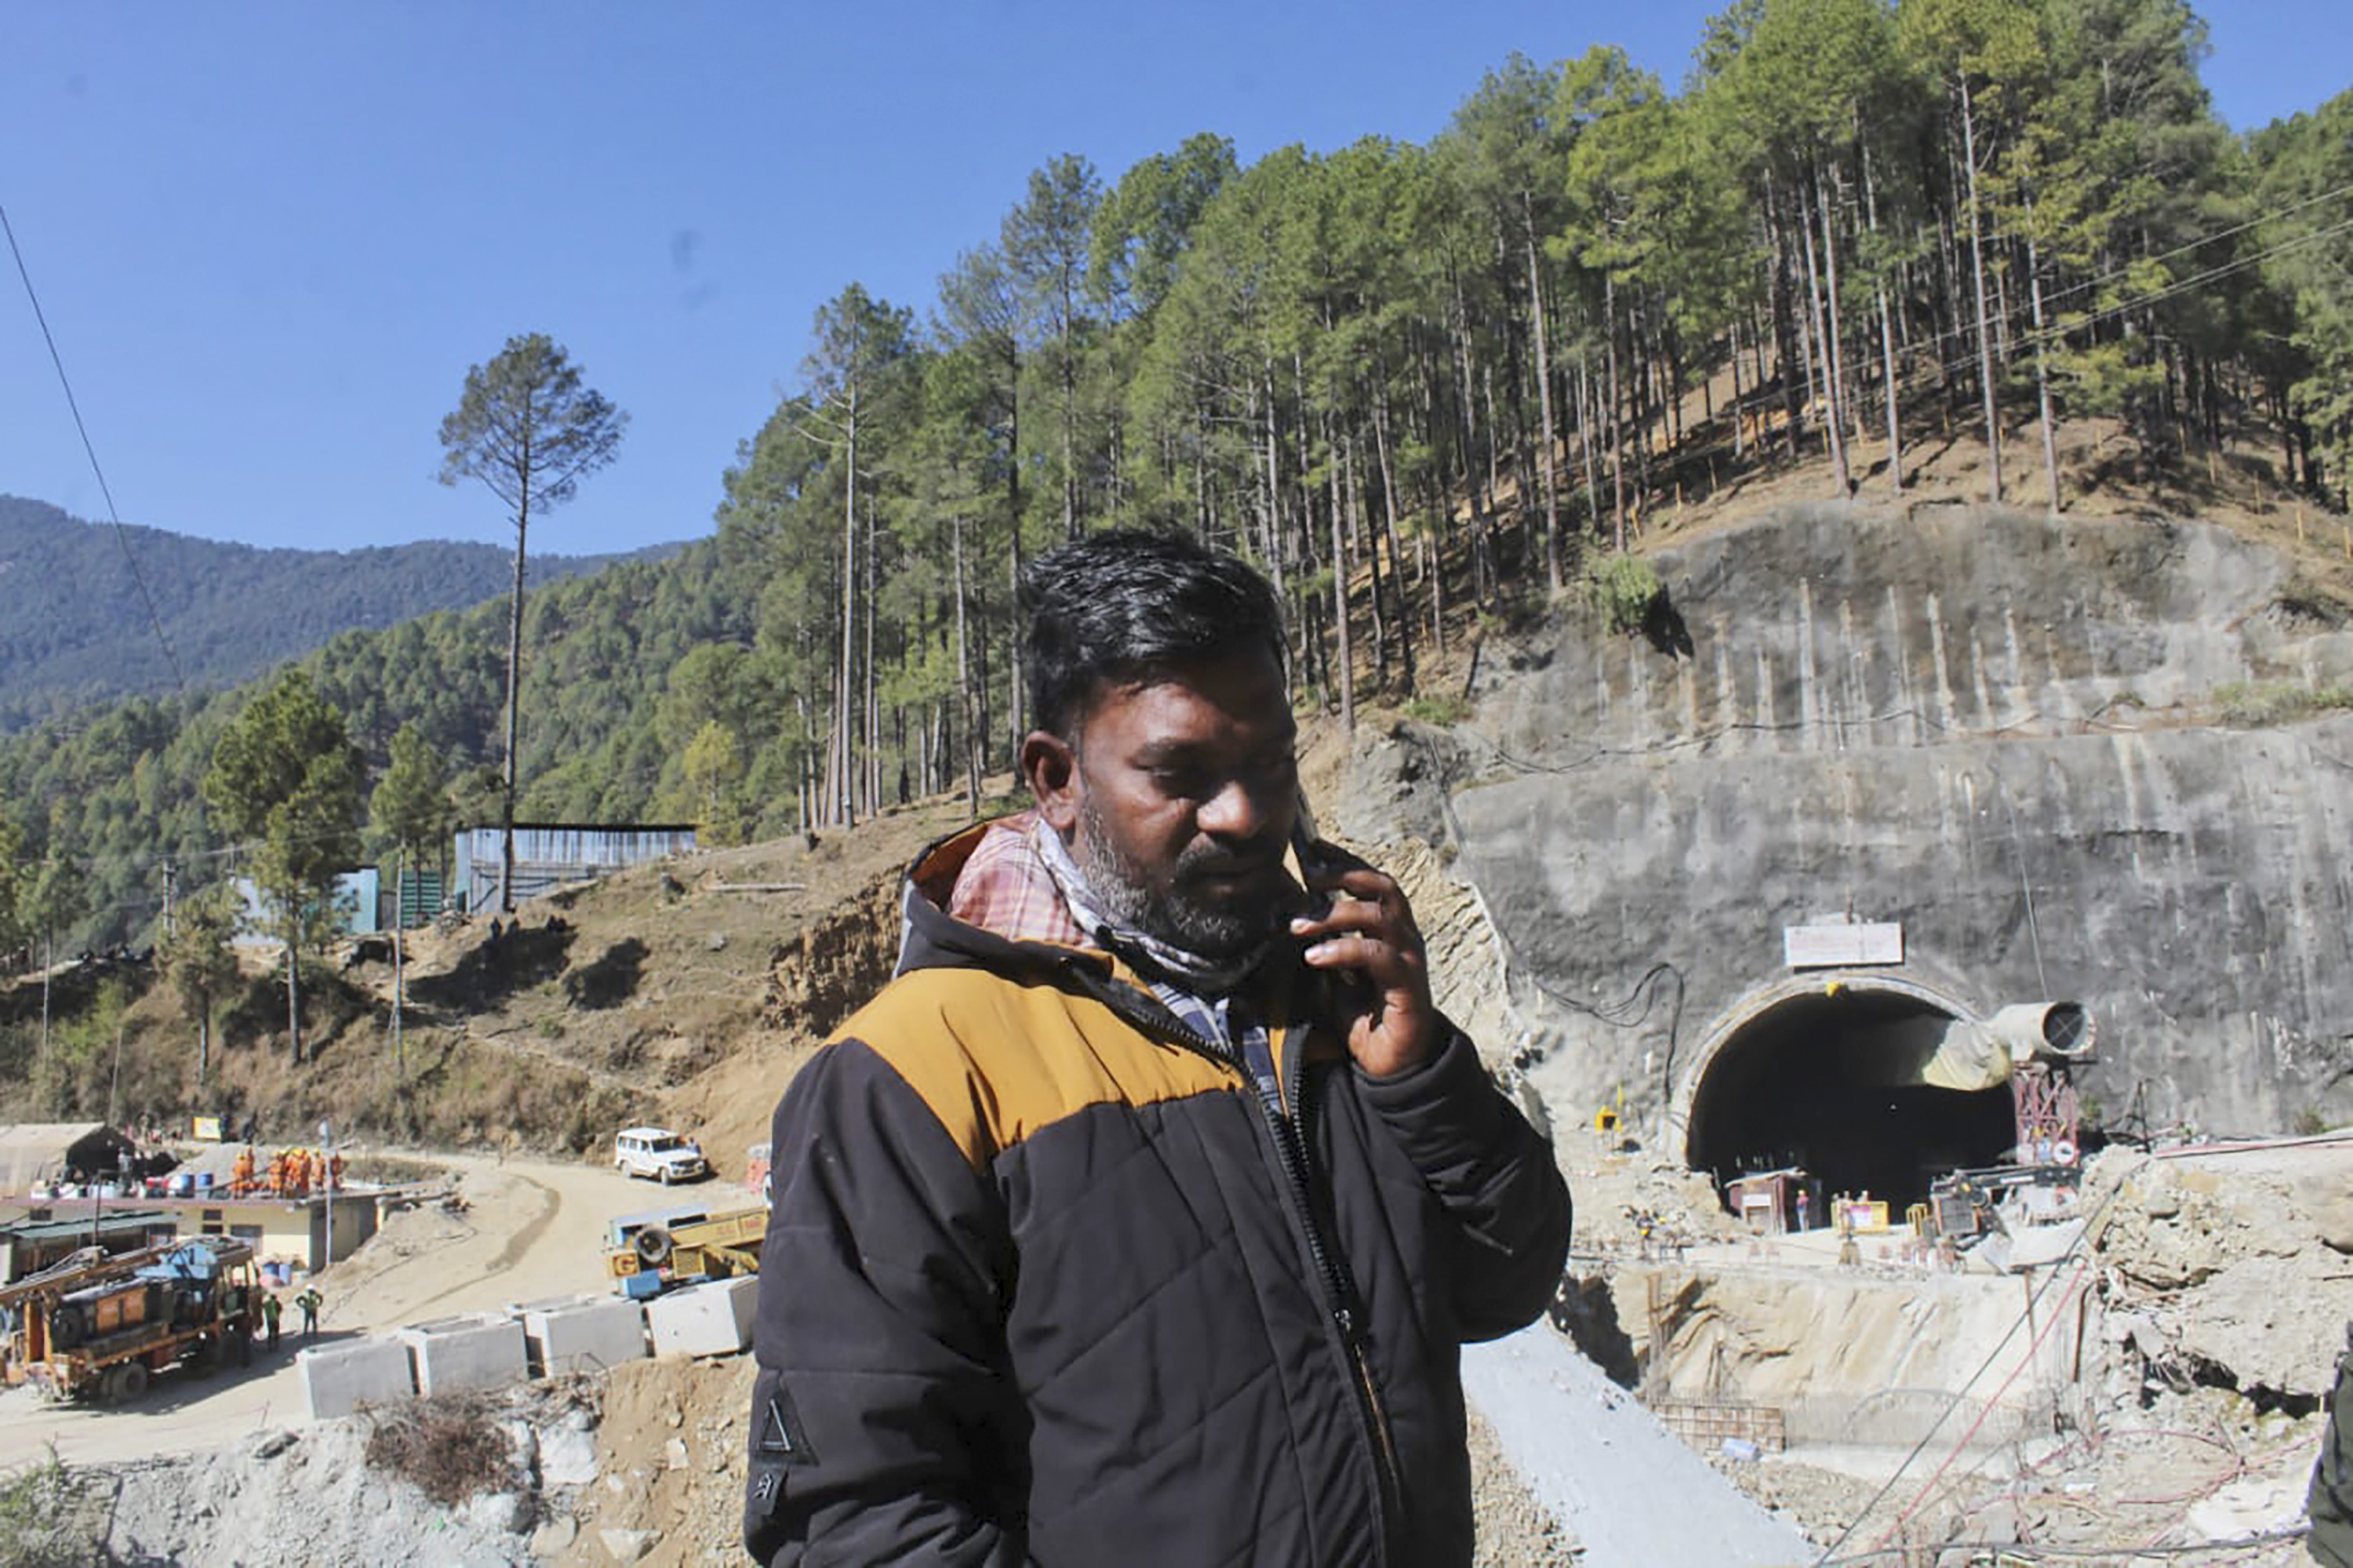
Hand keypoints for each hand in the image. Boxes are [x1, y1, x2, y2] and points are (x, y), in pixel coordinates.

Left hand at [1291, 854, 1438, 1077]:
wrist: (1392, 1063)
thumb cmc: (1364, 1016)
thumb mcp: (1336, 974)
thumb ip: (1325, 945)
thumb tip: (1292, 916)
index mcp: (1390, 929)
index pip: (1372, 882)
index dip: (1344, 862)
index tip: (1313, 849)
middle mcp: (1404, 937)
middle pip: (1383, 887)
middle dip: (1345, 876)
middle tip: (1309, 879)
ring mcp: (1409, 959)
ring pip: (1378, 916)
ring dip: (1334, 915)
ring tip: (1299, 925)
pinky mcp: (1408, 985)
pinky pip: (1376, 956)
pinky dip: (1342, 950)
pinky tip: (1315, 957)